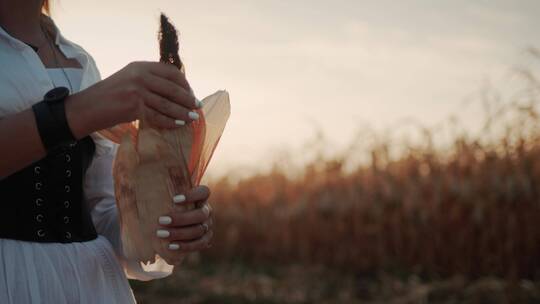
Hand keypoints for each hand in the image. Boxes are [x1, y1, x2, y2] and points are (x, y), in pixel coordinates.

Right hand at [66, 61, 201, 138]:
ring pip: (167, 104)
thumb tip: (175, 91)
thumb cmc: (109, 96)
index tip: (191, 93)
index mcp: (140, 66)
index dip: (184, 83)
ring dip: (183, 112)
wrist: (86, 108)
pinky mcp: (134, 107)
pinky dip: (170, 121)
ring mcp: (137, 91)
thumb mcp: (129, 79)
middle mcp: (139, 75)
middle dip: (187, 99)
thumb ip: (149, 80)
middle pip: (172, 88)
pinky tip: (179, 125)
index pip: (170, 72)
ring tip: (192, 118)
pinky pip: (158, 116)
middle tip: (196, 107)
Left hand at [156, 185, 213, 251]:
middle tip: (161, 220)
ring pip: (199, 230)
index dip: (192, 195)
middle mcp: (207, 210)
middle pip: (200, 214)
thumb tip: (132, 180)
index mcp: (201, 197)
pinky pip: (200, 244)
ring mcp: (208, 225)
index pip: (204, 192)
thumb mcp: (164, 196)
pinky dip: (186, 246)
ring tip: (161, 234)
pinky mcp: (206, 239)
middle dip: (181, 218)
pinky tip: (171, 246)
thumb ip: (157, 189)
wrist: (173, 225)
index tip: (174, 199)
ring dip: (180, 233)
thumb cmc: (166, 206)